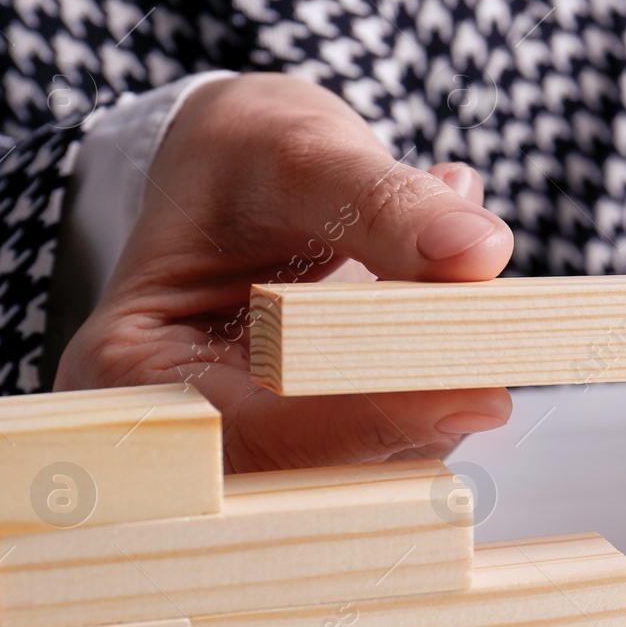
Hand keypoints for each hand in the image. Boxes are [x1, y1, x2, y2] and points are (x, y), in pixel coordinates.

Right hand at [56, 73, 514, 471]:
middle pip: (314, 475)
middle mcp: (185, 437)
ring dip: (439, 402)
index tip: (470, 390)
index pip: (251, 434)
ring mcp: (258, 451)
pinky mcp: (327, 449)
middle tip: (497, 358)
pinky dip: (443, 391)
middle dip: (415, 417)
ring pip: (372, 474)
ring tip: (460, 298)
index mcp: (128, 376)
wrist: (248, 173)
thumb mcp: (297, 151)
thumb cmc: (242, 161)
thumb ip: (382, 200)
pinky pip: (399, 450)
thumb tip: (475, 250)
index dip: (366, 418)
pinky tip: (451, 318)